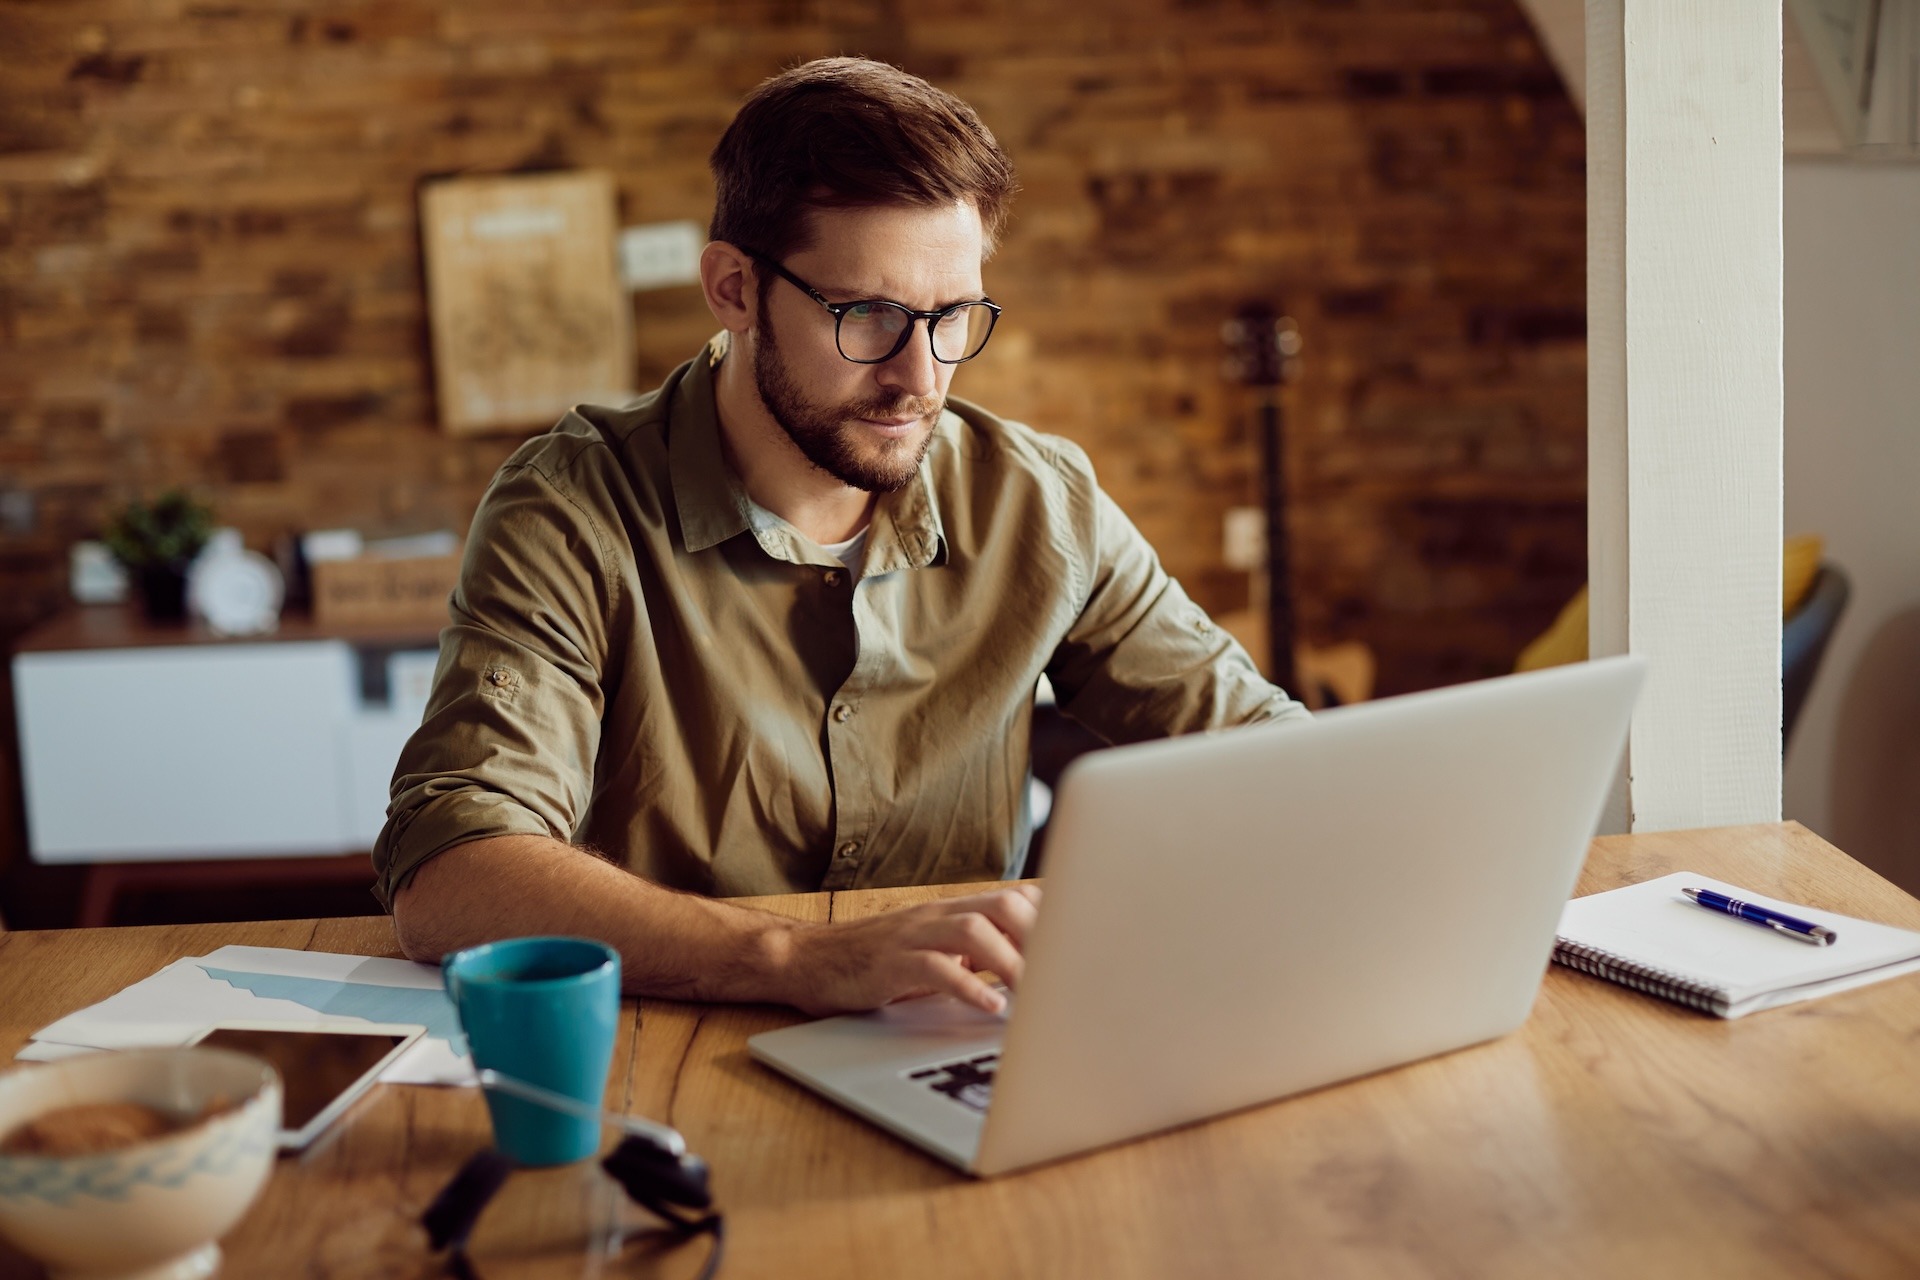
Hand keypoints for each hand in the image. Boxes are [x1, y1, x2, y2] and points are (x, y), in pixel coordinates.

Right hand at [780, 885, 1041, 1016]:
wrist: (807, 960)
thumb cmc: (874, 962)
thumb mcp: (933, 952)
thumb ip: (975, 954)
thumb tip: (1029, 973)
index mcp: (953, 911)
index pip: (1017, 898)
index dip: (1052, 922)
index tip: (1078, 954)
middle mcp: (938, 915)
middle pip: (1005, 905)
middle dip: (1040, 938)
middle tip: (1062, 978)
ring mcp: (913, 935)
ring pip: (975, 930)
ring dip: (1011, 962)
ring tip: (1033, 996)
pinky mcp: (890, 962)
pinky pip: (934, 967)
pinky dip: (968, 986)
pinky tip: (989, 1006)